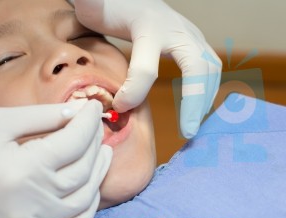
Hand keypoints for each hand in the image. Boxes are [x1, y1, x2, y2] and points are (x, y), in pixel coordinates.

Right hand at [0, 100, 110, 217]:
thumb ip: (42, 117)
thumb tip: (77, 113)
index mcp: (22, 168)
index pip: (73, 142)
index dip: (88, 122)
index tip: (94, 108)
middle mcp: (32, 201)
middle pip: (82, 171)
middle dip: (95, 144)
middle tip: (96, 127)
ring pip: (83, 200)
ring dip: (98, 175)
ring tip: (102, 153)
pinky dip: (87, 211)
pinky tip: (90, 192)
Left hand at [71, 0, 221, 137]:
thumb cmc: (112, 5)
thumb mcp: (95, 5)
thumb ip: (90, 5)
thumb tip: (80, 1)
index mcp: (149, 27)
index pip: (145, 69)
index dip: (133, 94)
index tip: (118, 107)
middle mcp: (176, 31)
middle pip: (197, 68)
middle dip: (193, 102)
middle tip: (186, 132)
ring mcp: (189, 36)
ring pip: (209, 68)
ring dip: (204, 98)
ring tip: (192, 126)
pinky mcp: (194, 44)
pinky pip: (209, 68)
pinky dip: (207, 90)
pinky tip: (196, 110)